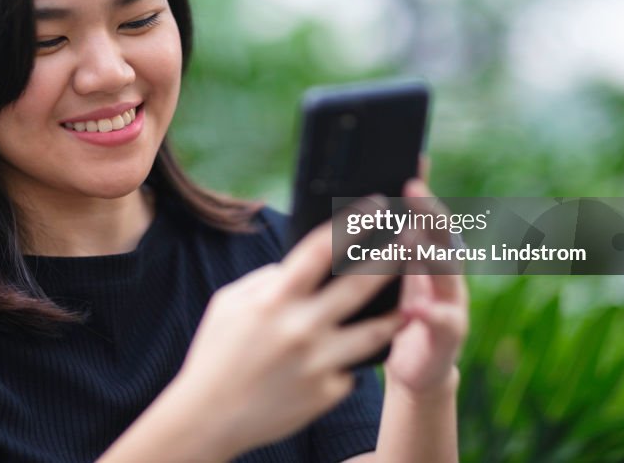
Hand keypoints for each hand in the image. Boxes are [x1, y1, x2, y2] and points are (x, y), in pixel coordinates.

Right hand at [167, 213, 403, 458]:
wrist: (209, 417)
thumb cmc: (216, 353)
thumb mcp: (229, 304)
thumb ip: (267, 280)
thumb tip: (299, 265)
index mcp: (274, 300)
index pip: (322, 250)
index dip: (354, 223)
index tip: (377, 207)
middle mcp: (301, 329)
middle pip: (360, 285)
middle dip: (391, 257)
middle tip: (414, 239)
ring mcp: (318, 363)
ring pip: (375, 331)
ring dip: (396, 311)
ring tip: (413, 296)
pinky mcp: (327, 392)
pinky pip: (352, 367)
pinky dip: (354, 356)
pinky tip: (364, 348)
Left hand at [382, 168, 468, 396]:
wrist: (416, 371)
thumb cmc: (394, 317)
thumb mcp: (385, 277)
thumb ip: (377, 246)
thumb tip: (349, 208)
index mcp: (428, 257)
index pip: (427, 215)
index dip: (422, 188)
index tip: (414, 159)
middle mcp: (446, 275)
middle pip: (443, 234)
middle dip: (429, 210)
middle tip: (411, 188)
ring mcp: (452, 303)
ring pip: (449, 273)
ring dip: (432, 254)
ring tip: (413, 238)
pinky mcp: (448, 337)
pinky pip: (445, 323)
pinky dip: (432, 314)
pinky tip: (417, 308)